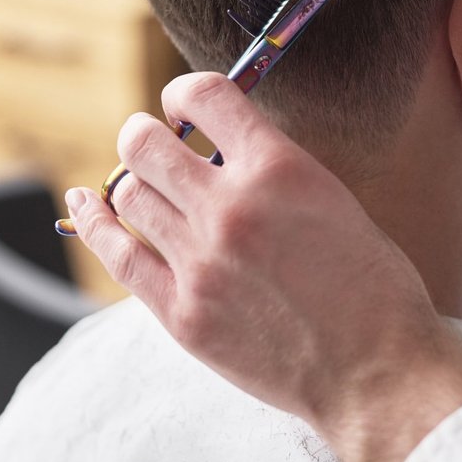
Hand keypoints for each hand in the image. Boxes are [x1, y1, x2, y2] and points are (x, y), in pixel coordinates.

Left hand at [69, 72, 461, 461]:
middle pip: (143, 143)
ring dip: (133, 183)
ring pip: (127, 194)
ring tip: (146, 189)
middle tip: (153, 145)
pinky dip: (94, 222)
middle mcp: (230, 207)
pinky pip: (117, 254)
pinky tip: (85, 205)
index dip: (182, 93)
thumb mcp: (330, 198)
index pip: (203, 95)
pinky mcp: (181, 313)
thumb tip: (216, 151)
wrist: (375, 368)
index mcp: (278, 168)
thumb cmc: (369, 284)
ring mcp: (200, 262)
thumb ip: (269, 169)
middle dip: (144, 136)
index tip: (181, 107)